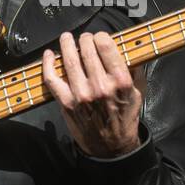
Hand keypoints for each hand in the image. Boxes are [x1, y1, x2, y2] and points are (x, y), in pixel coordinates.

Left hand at [42, 31, 144, 158]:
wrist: (111, 147)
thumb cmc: (125, 119)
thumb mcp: (138, 93)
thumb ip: (134, 71)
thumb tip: (127, 50)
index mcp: (120, 81)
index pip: (105, 46)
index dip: (100, 37)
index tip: (99, 37)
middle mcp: (100, 86)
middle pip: (87, 50)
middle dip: (84, 39)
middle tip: (84, 38)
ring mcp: (81, 94)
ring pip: (69, 60)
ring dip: (66, 45)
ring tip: (66, 39)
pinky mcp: (66, 102)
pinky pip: (52, 78)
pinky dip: (47, 64)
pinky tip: (48, 55)